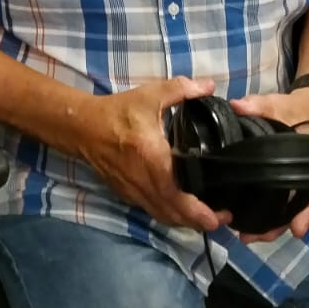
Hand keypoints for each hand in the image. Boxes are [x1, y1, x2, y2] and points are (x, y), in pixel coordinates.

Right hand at [77, 76, 226, 232]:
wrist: (83, 127)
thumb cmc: (118, 112)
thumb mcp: (150, 95)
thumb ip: (182, 89)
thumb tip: (211, 85)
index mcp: (153, 159)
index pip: (179, 196)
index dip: (202, 212)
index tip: (224, 213)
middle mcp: (144, 182)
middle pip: (176, 215)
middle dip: (201, 221)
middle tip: (223, 218)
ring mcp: (134, 192)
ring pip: (164, 217)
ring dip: (186, 222)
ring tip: (207, 217)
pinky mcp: (127, 194)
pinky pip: (153, 211)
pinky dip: (170, 214)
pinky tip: (182, 208)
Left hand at [228, 90, 308, 241]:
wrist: (307, 108)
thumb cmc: (296, 110)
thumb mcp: (279, 104)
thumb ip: (260, 106)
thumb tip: (239, 106)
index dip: (307, 211)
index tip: (297, 230)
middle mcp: (305, 175)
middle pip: (296, 208)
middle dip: (277, 226)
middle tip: (253, 238)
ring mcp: (294, 180)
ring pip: (286, 209)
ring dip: (269, 225)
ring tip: (246, 237)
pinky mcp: (281, 179)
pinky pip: (278, 201)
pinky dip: (266, 215)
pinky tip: (248, 225)